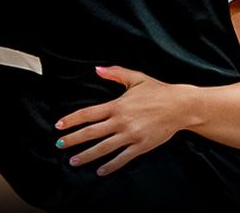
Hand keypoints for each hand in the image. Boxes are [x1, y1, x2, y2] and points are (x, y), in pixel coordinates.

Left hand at [54, 66, 186, 175]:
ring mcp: (131, 135)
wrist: (181, 106)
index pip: (88, 114)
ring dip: (87, 155)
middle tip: (60, 145)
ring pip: (104, 148)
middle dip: (74, 140)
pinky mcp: (142, 146)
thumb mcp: (136, 78)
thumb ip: (115, 74)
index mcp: (117, 106)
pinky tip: (100, 170)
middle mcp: (121, 122)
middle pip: (92, 132)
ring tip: (73, 161)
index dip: (72, 120)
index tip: (59, 125)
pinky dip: (110, 165)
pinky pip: (123, 158)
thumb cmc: (158, 91)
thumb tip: (97, 69)